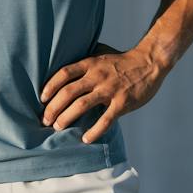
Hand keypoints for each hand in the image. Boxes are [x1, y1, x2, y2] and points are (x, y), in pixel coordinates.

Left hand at [38, 42, 164, 144]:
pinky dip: (94, 131)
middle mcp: (97, 76)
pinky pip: (105, 120)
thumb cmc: (121, 60)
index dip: (50, 87)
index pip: (63, 74)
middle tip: (45, 120)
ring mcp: (110, 90)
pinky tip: (85, 139)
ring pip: (81, 106)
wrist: (150, 62)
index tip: (42, 99)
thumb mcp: (100, 53)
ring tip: (57, 128)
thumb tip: (63, 60)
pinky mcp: (122, 103)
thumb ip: (84, 59)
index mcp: (90, 64)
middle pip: (68, 92)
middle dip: (53, 108)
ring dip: (66, 118)